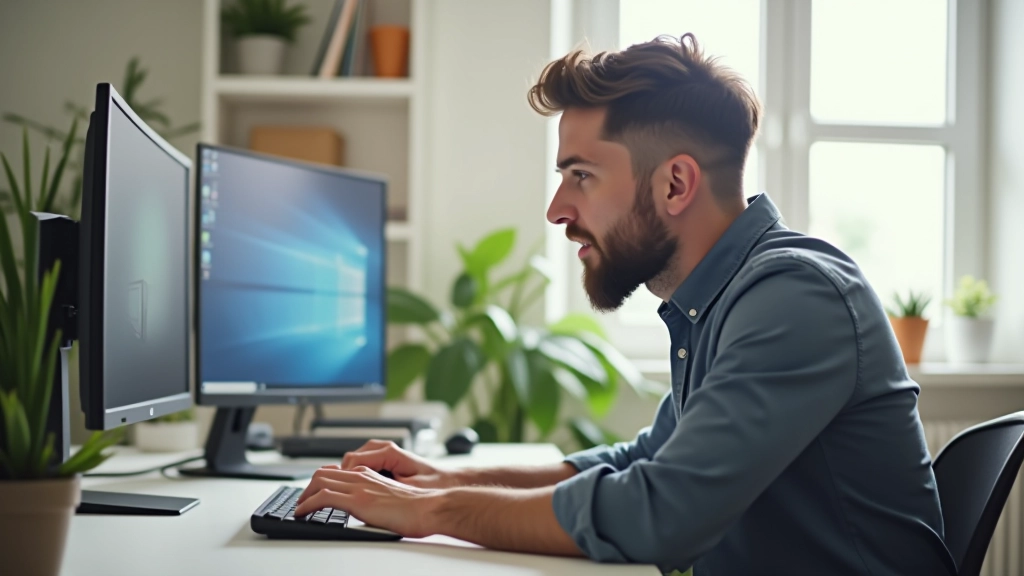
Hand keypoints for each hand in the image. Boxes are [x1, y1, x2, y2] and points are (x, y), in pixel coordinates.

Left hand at [294, 465, 440, 537]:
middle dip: (307, 487)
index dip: (321, 481)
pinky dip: (307, 504)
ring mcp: (359, 486)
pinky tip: (302, 513)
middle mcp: (362, 476)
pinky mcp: (358, 500)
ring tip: (298, 508)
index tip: (313, 493)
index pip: (337, 472)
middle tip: (301, 502)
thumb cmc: (418, 507)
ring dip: (303, 495)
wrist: (429, 508)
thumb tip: (367, 509)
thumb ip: (376, 497)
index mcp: (370, 474)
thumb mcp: (392, 497)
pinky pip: (323, 497)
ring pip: (320, 481)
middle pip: (323, 473)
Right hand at [341, 439, 458, 488]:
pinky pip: (363, 463)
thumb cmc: (433, 485)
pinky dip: (357, 474)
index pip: (353, 460)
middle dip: (343, 476)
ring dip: (349, 475)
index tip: (339, 492)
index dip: (343, 477)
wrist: (447, 481)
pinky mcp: (386, 459)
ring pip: (354, 460)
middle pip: (350, 459)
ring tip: (348, 493)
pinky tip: (359, 489)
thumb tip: (367, 491)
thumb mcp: (409, 489)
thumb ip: (387, 487)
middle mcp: (386, 448)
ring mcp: (385, 452)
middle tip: (340, 495)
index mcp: (390, 452)